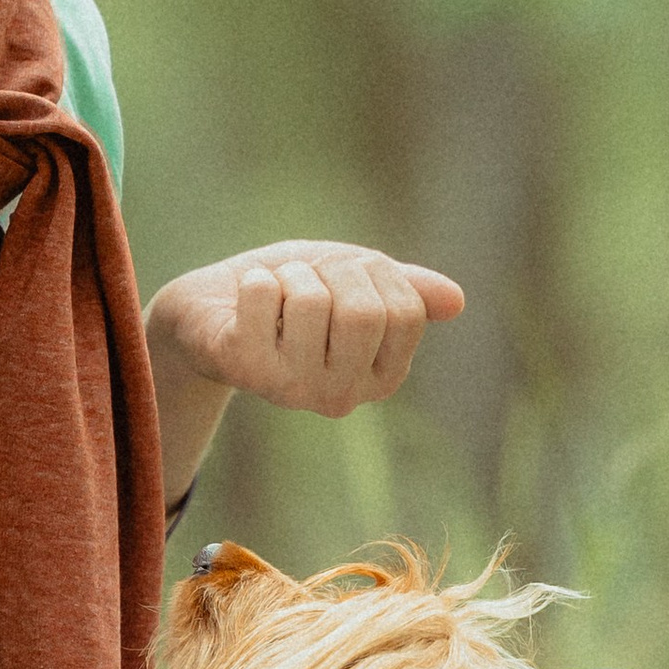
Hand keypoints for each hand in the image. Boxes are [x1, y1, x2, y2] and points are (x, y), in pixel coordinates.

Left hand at [148, 239, 463, 437]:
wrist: (211, 309)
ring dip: (289, 275)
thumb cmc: (290, 294)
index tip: (342, 282)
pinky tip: (244, 304)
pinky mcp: (245, 370)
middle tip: (304, 283)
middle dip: (331, 272)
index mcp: (382, 376)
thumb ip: (405, 290)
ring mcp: (293, 390)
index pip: (406, 309)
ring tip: (273, 297)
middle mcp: (343, 396)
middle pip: (366, 310)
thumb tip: (458, 301)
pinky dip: (254, 279)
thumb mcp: (356, 282)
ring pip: (312, 298)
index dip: (372, 274)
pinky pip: (264, 294)